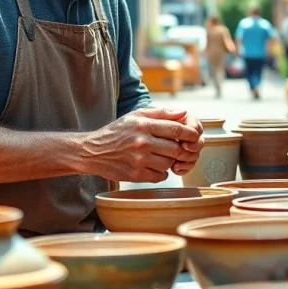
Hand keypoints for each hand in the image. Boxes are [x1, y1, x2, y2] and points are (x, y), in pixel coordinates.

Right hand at [81, 107, 202, 182]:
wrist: (92, 151)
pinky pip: (160, 176)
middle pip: (176, 148)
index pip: (176, 129)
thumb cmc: (116, 132)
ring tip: (160, 155)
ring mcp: (138, 160)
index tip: (195, 136)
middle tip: (177, 148)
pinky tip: (152, 165)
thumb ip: (161, 113)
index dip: (190, 133)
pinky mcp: (135, 175)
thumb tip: (184, 112)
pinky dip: (160, 172)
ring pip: (169, 163)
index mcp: (143, 125)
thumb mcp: (135, 115)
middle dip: (181, 149)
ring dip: (169, 161)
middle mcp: (142, 142)